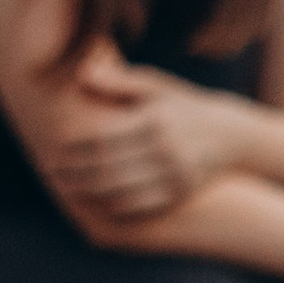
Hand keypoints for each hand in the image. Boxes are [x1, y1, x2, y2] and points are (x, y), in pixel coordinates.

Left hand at [52, 50, 257, 220]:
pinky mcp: (180, 195)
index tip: (53, 148)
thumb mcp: (158, 87)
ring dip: (87, 194)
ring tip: (64, 190)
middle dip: (74, 173)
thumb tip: (81, 75)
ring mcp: (175, 176)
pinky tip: (94, 203)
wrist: (233, 136)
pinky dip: (111, 207)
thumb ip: (120, 82)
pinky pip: (139, 207)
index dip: (74, 146)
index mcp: (156, 120)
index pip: (103, 138)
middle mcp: (167, 149)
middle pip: (107, 168)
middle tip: (50, 173)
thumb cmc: (185, 106)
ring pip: (119, 191)